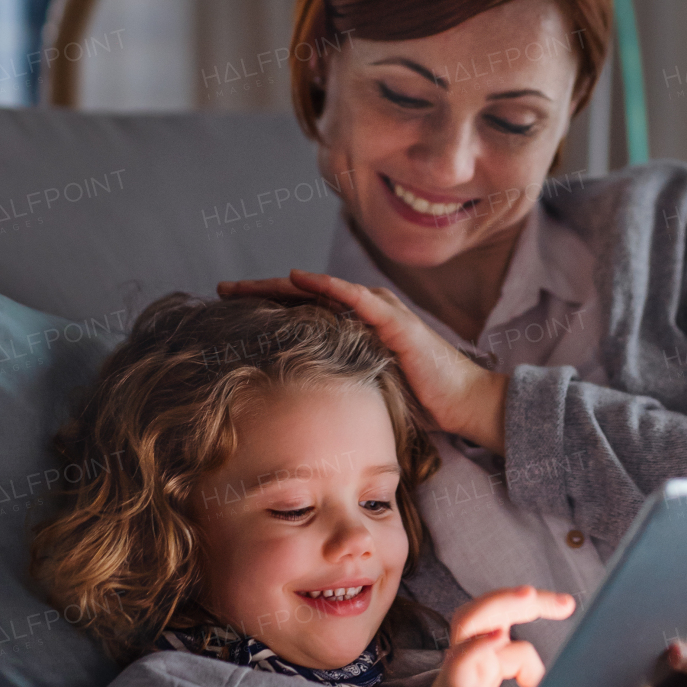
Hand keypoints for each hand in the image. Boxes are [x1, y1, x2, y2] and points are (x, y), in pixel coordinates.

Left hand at [217, 269, 508, 450]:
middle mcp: (365, 312)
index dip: (265, 308)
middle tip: (222, 289)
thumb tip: (299, 406)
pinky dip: (326, 287)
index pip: (303, 312)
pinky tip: (298, 279)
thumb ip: (338, 386)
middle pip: (303, 296)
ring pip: (321, 291)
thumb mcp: (366, 391)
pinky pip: (355, 299)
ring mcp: (380, 312)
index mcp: (355, 328)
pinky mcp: (395, 322)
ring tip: (246, 285)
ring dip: (281, 285)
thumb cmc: (420, 401)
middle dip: (261, 292)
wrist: (464, 403)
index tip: (228, 311)